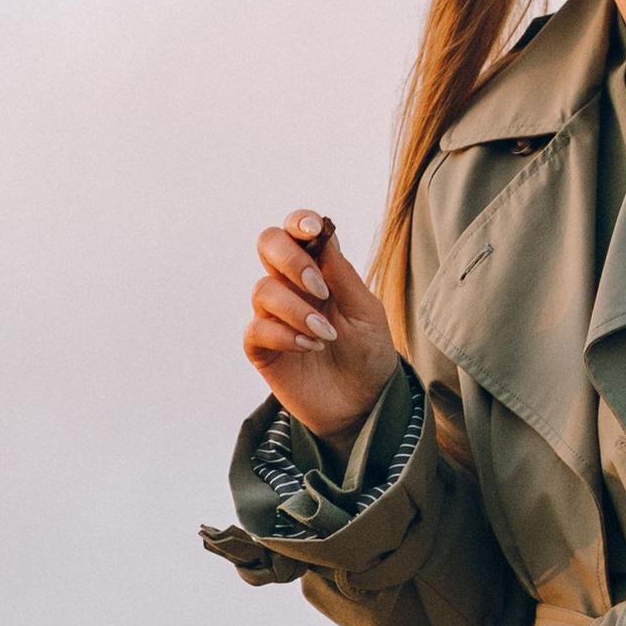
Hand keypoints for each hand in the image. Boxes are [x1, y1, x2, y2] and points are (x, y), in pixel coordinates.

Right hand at [244, 209, 398, 444]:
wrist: (363, 403)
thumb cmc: (369, 353)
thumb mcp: (366, 312)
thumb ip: (343, 276)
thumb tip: (323, 238)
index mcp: (318, 270)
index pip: (297, 231)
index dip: (299, 222)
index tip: (313, 231)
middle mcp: (291, 286)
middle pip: (267, 244)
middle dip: (289, 259)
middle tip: (319, 288)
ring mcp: (273, 316)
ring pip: (262, 290)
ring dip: (296, 309)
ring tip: (326, 335)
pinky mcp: (262, 349)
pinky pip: (256, 329)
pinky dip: (284, 335)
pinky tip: (309, 347)